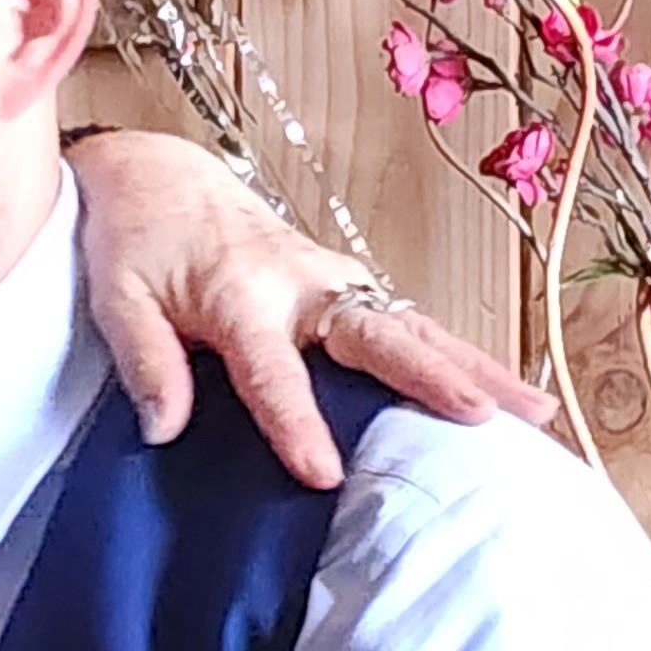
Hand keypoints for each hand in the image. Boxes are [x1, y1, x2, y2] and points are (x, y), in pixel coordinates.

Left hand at [64, 129, 549, 491]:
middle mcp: (302, 283)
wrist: (158, 175)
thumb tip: (165, 429)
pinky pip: (409, 325)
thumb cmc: (134, 242)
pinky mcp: (348, 285)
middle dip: (431, 376)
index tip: (323, 475)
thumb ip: (146, 361)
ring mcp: (334, 280)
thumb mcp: (116, 300)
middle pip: (376, 335)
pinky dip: (458, 357)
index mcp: (239, 293)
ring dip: (474, 366)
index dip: (297, 424)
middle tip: (482, 416)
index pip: (272, 371)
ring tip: (535, 413)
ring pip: (414, 327)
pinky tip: (504, 394)